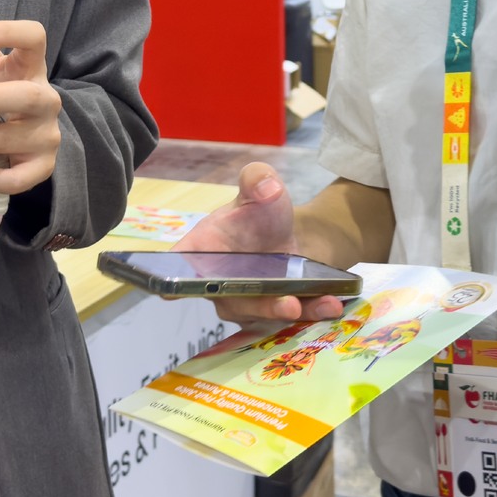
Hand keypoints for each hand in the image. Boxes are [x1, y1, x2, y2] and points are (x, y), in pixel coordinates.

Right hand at [177, 163, 346, 326]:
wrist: (286, 234)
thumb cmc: (257, 213)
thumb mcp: (260, 185)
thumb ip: (257, 178)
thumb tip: (266, 186)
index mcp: (198, 252)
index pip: (174, 270)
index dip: (167, 282)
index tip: (170, 291)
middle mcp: (214, 285)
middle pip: (226, 300)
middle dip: (254, 304)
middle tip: (282, 302)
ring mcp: (242, 304)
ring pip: (259, 314)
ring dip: (284, 312)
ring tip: (304, 304)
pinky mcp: (270, 314)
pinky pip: (286, 318)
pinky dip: (308, 311)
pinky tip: (328, 303)